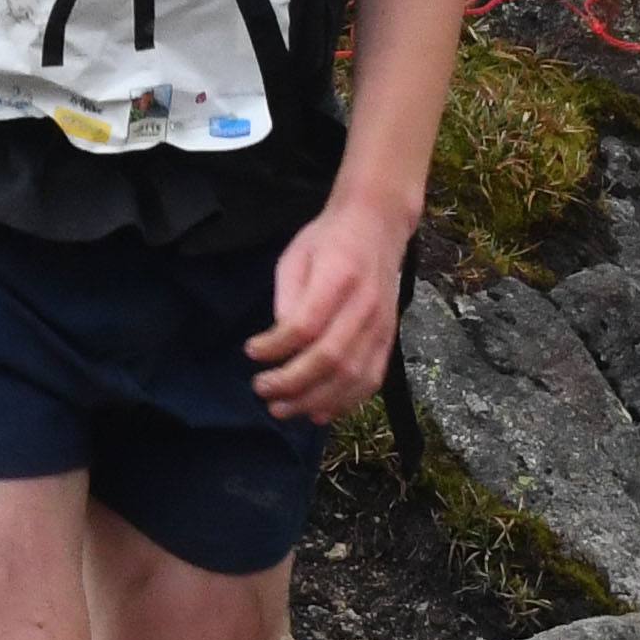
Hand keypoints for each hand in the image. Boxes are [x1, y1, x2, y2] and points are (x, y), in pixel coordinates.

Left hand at [247, 197, 410, 426]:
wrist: (377, 226)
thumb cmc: (328, 239)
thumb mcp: (295, 256)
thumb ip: (288, 298)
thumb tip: (278, 342)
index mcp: (338, 276)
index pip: (306, 324)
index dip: (276, 346)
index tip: (250, 352)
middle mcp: (365, 305)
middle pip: (330, 357)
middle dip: (291, 383)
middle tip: (261, 390)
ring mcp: (382, 326)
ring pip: (351, 376)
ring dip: (314, 400)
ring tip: (282, 409)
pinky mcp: (389, 339)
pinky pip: (371, 380)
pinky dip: (345, 403)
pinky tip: (318, 413)